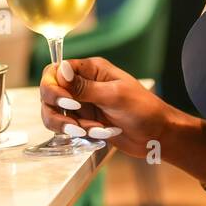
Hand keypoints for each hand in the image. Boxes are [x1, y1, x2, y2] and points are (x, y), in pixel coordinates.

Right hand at [39, 56, 175, 159]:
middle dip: (57, 111)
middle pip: (48, 93)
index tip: (68, 104)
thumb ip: (85, 87)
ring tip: (91, 131)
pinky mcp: (83, 122)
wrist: (157, 135)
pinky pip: (66, 128)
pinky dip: (78, 134)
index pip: (55, 70)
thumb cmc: (143, 109)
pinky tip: (100, 134)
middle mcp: (82, 84)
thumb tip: (61, 70)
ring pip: (53, 113)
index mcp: (91, 70)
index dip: (54, 87)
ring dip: (68, 126)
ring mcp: (81, 104)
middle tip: (77, 124)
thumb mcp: (115, 96)